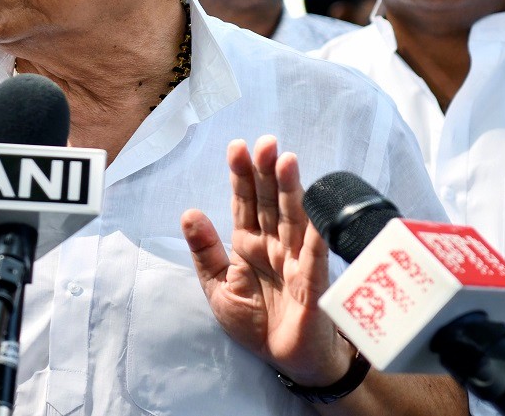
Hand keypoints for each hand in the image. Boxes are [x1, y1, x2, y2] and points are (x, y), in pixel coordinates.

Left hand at [182, 135, 352, 384]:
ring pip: (293, 219)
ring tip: (287, 161)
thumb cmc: (257, 323)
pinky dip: (315, 235)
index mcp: (249, 244)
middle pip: (270, 202)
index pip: (245, 203)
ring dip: (291, 191)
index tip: (237, 147)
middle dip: (268, 172)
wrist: (287, 361)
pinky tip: (315, 212)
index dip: (242, 175)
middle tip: (266, 143)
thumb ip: (205, 252)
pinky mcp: (314, 283)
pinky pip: (315, 257)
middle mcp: (274, 245)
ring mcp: (297, 261)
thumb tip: (188, 213)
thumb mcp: (220, 288)